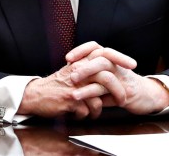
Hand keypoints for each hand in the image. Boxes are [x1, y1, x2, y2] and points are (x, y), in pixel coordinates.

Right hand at [16, 42, 140, 118]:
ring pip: (98, 98)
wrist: (35, 95)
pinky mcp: (70, 100)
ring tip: (95, 112)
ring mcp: (75, 86)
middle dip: (118, 90)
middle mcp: (79, 72)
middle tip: (124, 99)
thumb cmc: (55, 85)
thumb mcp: (71, 71)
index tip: (132, 65)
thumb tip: (106, 69)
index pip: (104, 53)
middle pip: (106, 76)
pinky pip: (88, 110)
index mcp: (80, 62)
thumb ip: (87, 68)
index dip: (120, 58)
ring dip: (99, 108)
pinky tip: (81, 114)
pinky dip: (87, 114)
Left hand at [66, 42, 168, 114]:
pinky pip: (108, 91)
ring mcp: (122, 78)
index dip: (81, 50)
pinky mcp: (126, 92)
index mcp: (111, 59)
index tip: (68, 58)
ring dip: (87, 81)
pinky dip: (93, 95)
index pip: (95, 47)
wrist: (148, 96)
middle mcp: (117, 65)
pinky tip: (82, 99)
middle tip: (71, 75)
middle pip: (101, 57)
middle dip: (84, 66)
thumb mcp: (107, 77)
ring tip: (73, 89)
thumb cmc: (124, 85)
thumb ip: (92, 74)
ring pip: (105, 74)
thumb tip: (70, 72)